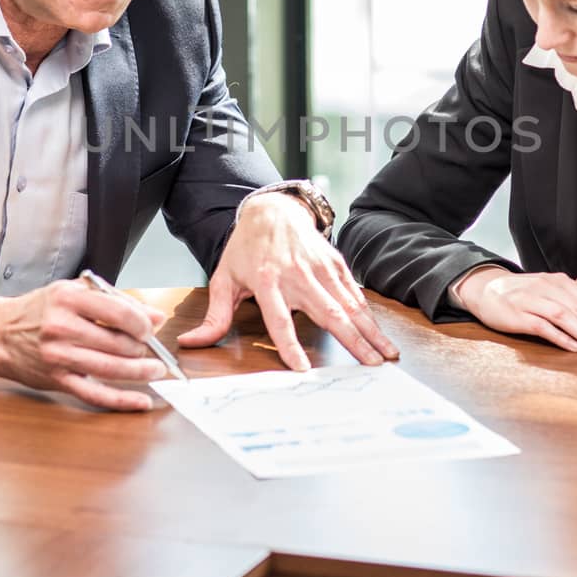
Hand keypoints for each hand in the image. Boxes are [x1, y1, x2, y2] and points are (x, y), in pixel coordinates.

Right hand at [0, 278, 167, 410]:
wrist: (0, 334)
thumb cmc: (41, 311)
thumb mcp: (75, 293)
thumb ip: (117, 302)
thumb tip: (156, 318)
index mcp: (69, 299)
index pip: (120, 313)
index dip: (143, 323)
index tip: (150, 328)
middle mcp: (62, 327)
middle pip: (119, 343)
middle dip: (142, 348)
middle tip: (150, 348)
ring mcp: (59, 356)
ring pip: (112, 369)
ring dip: (140, 371)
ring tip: (154, 370)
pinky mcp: (57, 380)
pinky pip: (96, 394)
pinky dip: (122, 400)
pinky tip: (141, 401)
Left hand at [179, 193, 399, 370]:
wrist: (273, 209)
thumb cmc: (246, 248)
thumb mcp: (224, 278)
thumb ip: (214, 315)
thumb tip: (190, 342)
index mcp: (267, 281)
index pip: (278, 320)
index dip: (289, 344)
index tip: (301, 368)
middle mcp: (297, 275)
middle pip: (327, 312)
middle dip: (351, 340)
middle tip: (369, 364)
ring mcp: (320, 268)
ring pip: (348, 304)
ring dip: (369, 329)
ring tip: (385, 353)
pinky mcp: (334, 263)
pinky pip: (353, 292)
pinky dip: (367, 312)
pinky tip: (379, 332)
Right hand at [453, 267, 576, 355]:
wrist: (486, 289)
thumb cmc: (523, 295)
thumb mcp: (550, 292)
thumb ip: (572, 302)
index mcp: (562, 282)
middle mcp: (550, 288)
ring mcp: (534, 300)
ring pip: (567, 317)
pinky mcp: (519, 314)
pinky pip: (544, 326)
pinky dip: (561, 338)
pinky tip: (575, 349)